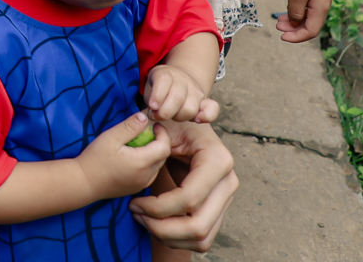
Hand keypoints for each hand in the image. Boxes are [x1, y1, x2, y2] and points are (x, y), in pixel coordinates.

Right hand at [74, 112, 171, 202]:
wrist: (84, 183)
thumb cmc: (95, 159)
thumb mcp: (110, 137)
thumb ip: (130, 126)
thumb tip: (145, 117)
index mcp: (142, 162)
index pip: (165, 147)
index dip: (163, 134)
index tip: (153, 125)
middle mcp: (146, 176)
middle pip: (163, 156)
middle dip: (159, 142)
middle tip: (146, 132)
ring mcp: (142, 184)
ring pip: (158, 166)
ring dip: (154, 153)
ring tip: (139, 144)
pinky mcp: (137, 188)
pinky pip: (150, 174)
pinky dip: (148, 163)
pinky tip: (134, 157)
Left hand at [130, 120, 237, 252]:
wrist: (188, 129)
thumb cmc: (173, 123)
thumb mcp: (165, 122)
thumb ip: (155, 134)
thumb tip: (152, 136)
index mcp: (218, 160)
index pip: (188, 199)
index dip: (157, 207)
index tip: (133, 203)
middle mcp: (229, 182)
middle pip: (197, 225)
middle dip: (161, 227)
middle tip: (136, 215)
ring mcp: (227, 198)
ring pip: (201, 238)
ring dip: (167, 236)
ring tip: (143, 220)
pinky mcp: (220, 210)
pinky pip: (202, 239)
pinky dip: (177, 239)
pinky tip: (156, 224)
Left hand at [144, 64, 218, 124]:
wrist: (178, 81)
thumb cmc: (159, 91)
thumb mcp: (149, 89)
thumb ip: (150, 100)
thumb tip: (149, 114)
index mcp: (165, 73)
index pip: (163, 81)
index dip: (157, 96)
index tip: (152, 107)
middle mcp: (182, 79)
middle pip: (177, 98)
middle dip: (165, 112)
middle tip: (157, 115)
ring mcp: (195, 90)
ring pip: (190, 108)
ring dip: (179, 117)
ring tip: (171, 116)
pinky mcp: (205, 101)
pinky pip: (212, 109)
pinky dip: (206, 116)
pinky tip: (197, 120)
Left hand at [277, 0, 332, 41]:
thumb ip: (295, 12)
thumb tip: (296, 23)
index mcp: (321, 8)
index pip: (311, 31)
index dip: (296, 37)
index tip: (281, 37)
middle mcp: (324, 4)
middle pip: (311, 25)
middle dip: (294, 29)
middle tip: (278, 27)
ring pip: (309, 15)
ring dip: (294, 20)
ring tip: (279, 20)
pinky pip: (308, 5)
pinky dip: (298, 9)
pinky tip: (288, 7)